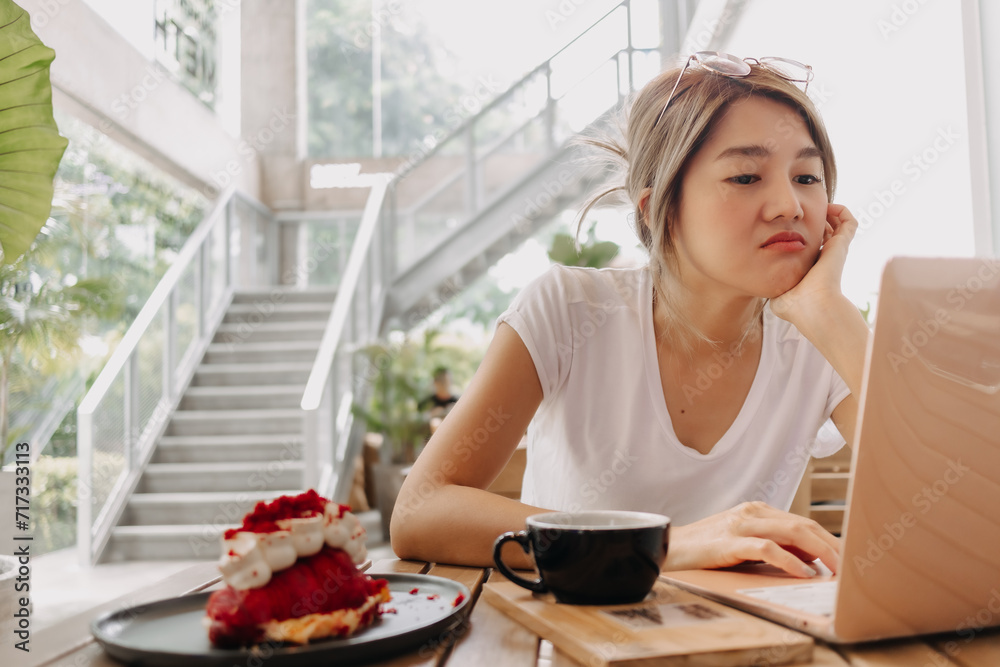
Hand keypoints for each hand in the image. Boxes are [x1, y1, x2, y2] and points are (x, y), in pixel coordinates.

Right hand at [664, 501, 840, 576]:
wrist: (666, 549)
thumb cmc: (705, 550)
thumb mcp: (743, 544)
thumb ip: (773, 546)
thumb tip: (811, 559)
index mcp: (757, 511)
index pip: (803, 522)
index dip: (830, 540)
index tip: (851, 558)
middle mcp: (752, 512)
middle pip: (804, 525)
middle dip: (833, 545)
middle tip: (854, 566)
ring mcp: (740, 525)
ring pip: (792, 532)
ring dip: (821, 551)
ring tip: (838, 570)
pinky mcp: (729, 541)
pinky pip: (767, 548)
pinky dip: (789, 560)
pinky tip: (804, 572)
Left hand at [770, 203, 857, 326]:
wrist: (812, 307)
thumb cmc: (794, 305)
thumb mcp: (778, 294)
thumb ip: (771, 287)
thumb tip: (764, 286)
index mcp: (811, 268)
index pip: (810, 248)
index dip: (803, 236)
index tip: (788, 228)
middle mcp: (825, 258)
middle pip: (825, 233)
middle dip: (815, 221)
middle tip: (801, 213)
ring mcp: (835, 251)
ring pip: (839, 226)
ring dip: (829, 213)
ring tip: (817, 206)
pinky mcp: (842, 245)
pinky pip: (850, 222)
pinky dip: (842, 210)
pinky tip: (828, 206)